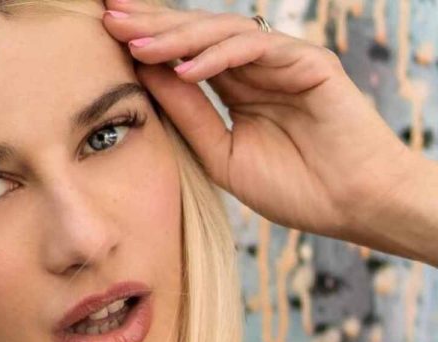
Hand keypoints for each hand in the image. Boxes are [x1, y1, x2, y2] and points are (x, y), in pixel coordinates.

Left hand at [101, 0, 417, 239]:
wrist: (351, 207)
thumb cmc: (292, 187)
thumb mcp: (220, 154)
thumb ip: (187, 114)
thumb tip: (145, 75)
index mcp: (235, 86)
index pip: (185, 54)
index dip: (147, 41)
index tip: (106, 34)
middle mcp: (256, 67)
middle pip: (197, 33)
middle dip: (152, 23)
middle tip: (109, 14)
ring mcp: (283, 60)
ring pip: (222, 33)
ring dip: (177, 37)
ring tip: (136, 43)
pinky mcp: (309, 62)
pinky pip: (255, 48)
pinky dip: (217, 56)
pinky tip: (183, 68)